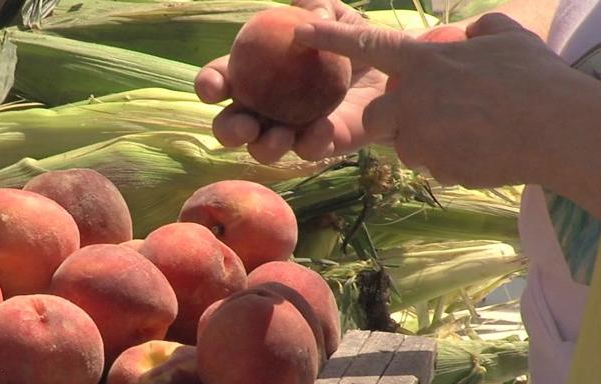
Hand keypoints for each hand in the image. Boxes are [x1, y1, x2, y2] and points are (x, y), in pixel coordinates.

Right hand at [194, 0, 389, 163]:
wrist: (391, 69)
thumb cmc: (352, 39)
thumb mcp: (336, 15)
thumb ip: (320, 6)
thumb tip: (310, 16)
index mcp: (255, 74)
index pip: (222, 80)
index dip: (209, 85)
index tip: (213, 89)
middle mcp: (264, 107)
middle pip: (231, 125)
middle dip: (228, 130)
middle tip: (245, 126)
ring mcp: (289, 130)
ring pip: (262, 149)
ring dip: (265, 147)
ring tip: (281, 136)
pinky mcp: (318, 145)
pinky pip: (308, 151)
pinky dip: (310, 142)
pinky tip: (322, 127)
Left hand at [293, 13, 599, 188]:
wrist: (557, 131)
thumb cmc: (537, 80)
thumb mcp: (507, 38)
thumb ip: (479, 30)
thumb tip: (470, 31)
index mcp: (424, 62)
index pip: (368, 44)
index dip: (331, 36)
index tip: (299, 30)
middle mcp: (411, 99)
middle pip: (376, 115)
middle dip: (397, 118)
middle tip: (441, 114)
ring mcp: (419, 136)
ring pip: (406, 144)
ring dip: (429, 141)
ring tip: (472, 131)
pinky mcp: (431, 167)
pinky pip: (430, 165)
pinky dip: (450, 160)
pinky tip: (480, 150)